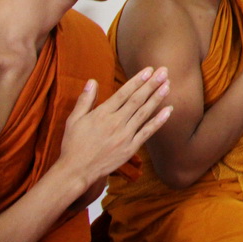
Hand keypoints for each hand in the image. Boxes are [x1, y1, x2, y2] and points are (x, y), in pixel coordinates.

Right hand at [57, 67, 171, 186]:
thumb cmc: (73, 144)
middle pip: (137, 100)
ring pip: (144, 113)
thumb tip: (92, 81)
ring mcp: (125, 136)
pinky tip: (169, 110)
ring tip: (168, 85)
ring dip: (157, 98)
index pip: (124, 93)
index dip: (138, 80)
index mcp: (102, 114)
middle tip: (164, 71)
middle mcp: (115, 123)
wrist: (76, 171)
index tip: (149, 70)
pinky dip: (159, 121)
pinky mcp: (130, 148)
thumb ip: (85, 100)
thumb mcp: (74, 120)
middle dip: (152, 84)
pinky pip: (147, 132)